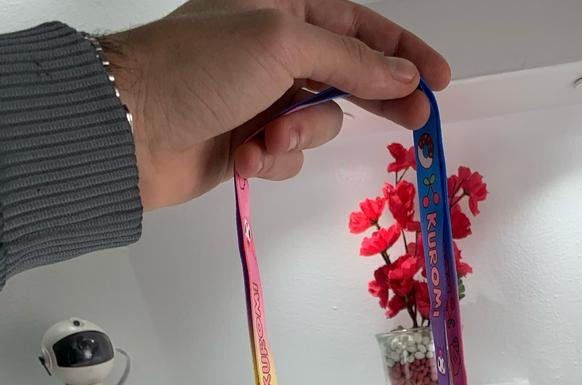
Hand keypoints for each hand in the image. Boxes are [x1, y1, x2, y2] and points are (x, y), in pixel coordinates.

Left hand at [100, 0, 450, 210]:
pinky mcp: (249, 142)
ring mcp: (261, 98)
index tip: (438, 81)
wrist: (130, 127)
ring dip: (299, 136)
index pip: (358, 27)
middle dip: (376, 101)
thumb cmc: (199, 67)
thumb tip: (404, 77)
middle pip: (348, 76)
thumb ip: (349, 61)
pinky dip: (272, 160)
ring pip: (317, 125)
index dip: (402, 53)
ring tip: (266, 138)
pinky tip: (245, 157)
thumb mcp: (282, 44)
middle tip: (415, 124)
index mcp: (281, 7)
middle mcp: (275, 50)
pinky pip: (288, 156)